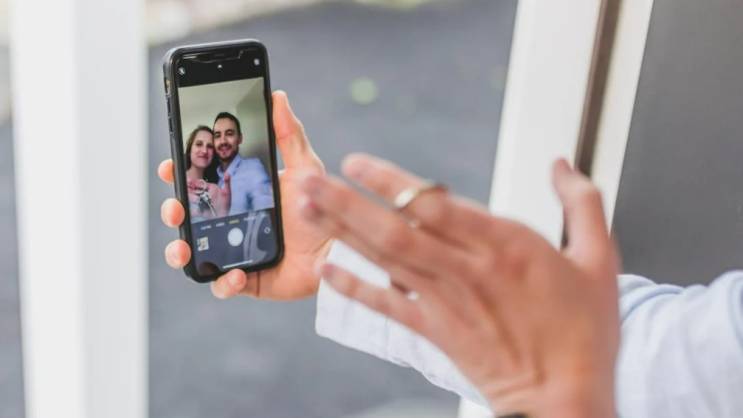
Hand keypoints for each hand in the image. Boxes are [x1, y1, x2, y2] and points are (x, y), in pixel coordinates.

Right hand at [159, 91, 331, 299]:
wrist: (340, 249)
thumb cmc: (321, 208)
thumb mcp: (305, 168)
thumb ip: (290, 135)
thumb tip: (277, 97)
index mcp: (238, 194)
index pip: (199, 182)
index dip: (179, 174)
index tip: (170, 165)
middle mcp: (230, 222)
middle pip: (186, 216)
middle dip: (172, 211)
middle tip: (175, 208)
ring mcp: (234, 252)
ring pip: (193, 254)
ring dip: (179, 252)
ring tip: (184, 251)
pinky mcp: (247, 280)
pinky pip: (223, 285)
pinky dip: (224, 283)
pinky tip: (237, 275)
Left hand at [298, 154, 619, 417]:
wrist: (565, 399)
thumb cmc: (584, 333)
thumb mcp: (600, 260)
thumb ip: (582, 203)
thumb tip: (562, 164)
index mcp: (505, 244)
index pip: (433, 202)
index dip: (389, 180)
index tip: (356, 162)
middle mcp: (466, 269)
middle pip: (393, 227)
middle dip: (344, 200)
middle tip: (307, 178)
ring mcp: (445, 302)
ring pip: (382, 258)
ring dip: (340, 231)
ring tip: (307, 208)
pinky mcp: (435, 331)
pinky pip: (386, 305)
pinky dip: (354, 287)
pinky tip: (327, 272)